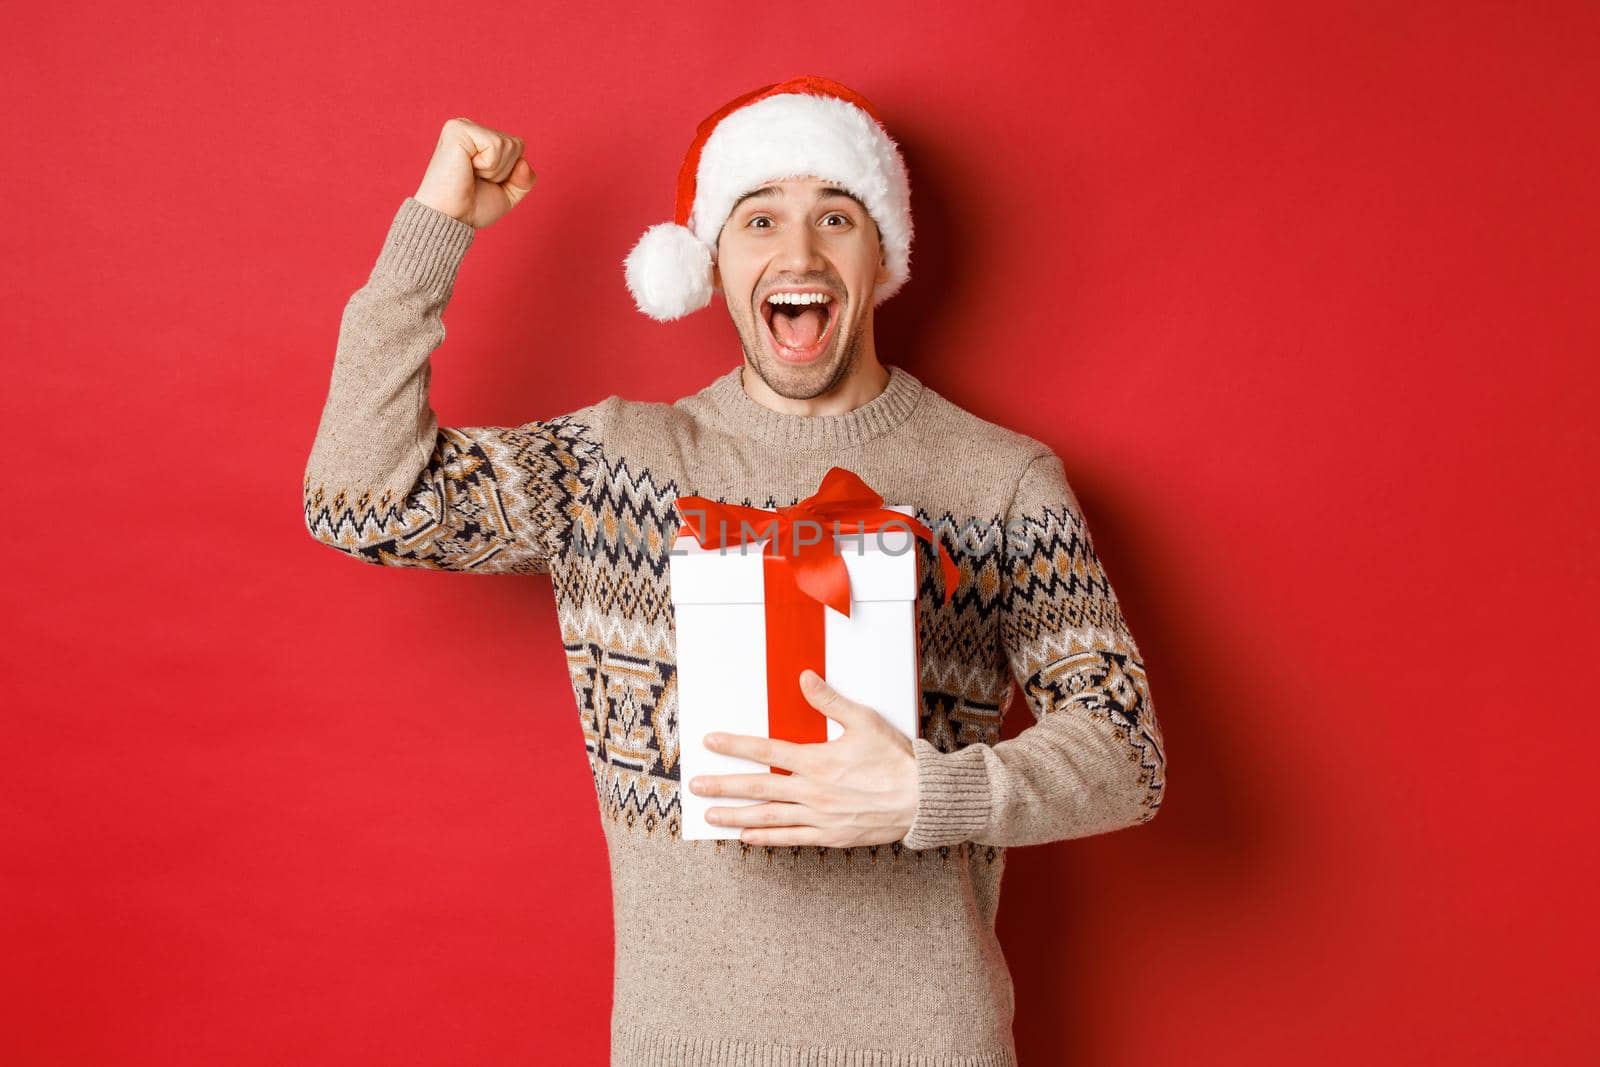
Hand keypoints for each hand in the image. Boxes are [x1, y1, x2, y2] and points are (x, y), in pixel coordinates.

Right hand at [414, 117, 536, 229]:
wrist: (450, 219)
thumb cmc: (472, 208)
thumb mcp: (507, 194)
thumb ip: (525, 179)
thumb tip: (524, 162)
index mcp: (480, 140)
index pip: (518, 148)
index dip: (509, 173)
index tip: (484, 182)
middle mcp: (471, 128)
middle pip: (516, 144)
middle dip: (503, 171)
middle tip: (476, 179)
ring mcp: (463, 126)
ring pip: (507, 144)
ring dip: (494, 170)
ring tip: (470, 175)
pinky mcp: (457, 129)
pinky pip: (496, 144)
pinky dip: (488, 165)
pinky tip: (467, 168)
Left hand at [688, 668, 919, 847]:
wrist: (922, 800)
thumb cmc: (896, 760)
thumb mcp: (864, 721)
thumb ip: (830, 701)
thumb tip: (805, 679)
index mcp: (817, 761)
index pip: (766, 751)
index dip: (735, 746)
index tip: (711, 743)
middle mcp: (812, 791)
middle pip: (758, 787)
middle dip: (723, 786)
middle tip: (696, 786)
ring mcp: (818, 816)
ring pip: (768, 817)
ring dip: (736, 816)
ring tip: (711, 816)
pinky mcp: (829, 836)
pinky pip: (790, 838)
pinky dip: (766, 838)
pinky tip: (746, 837)